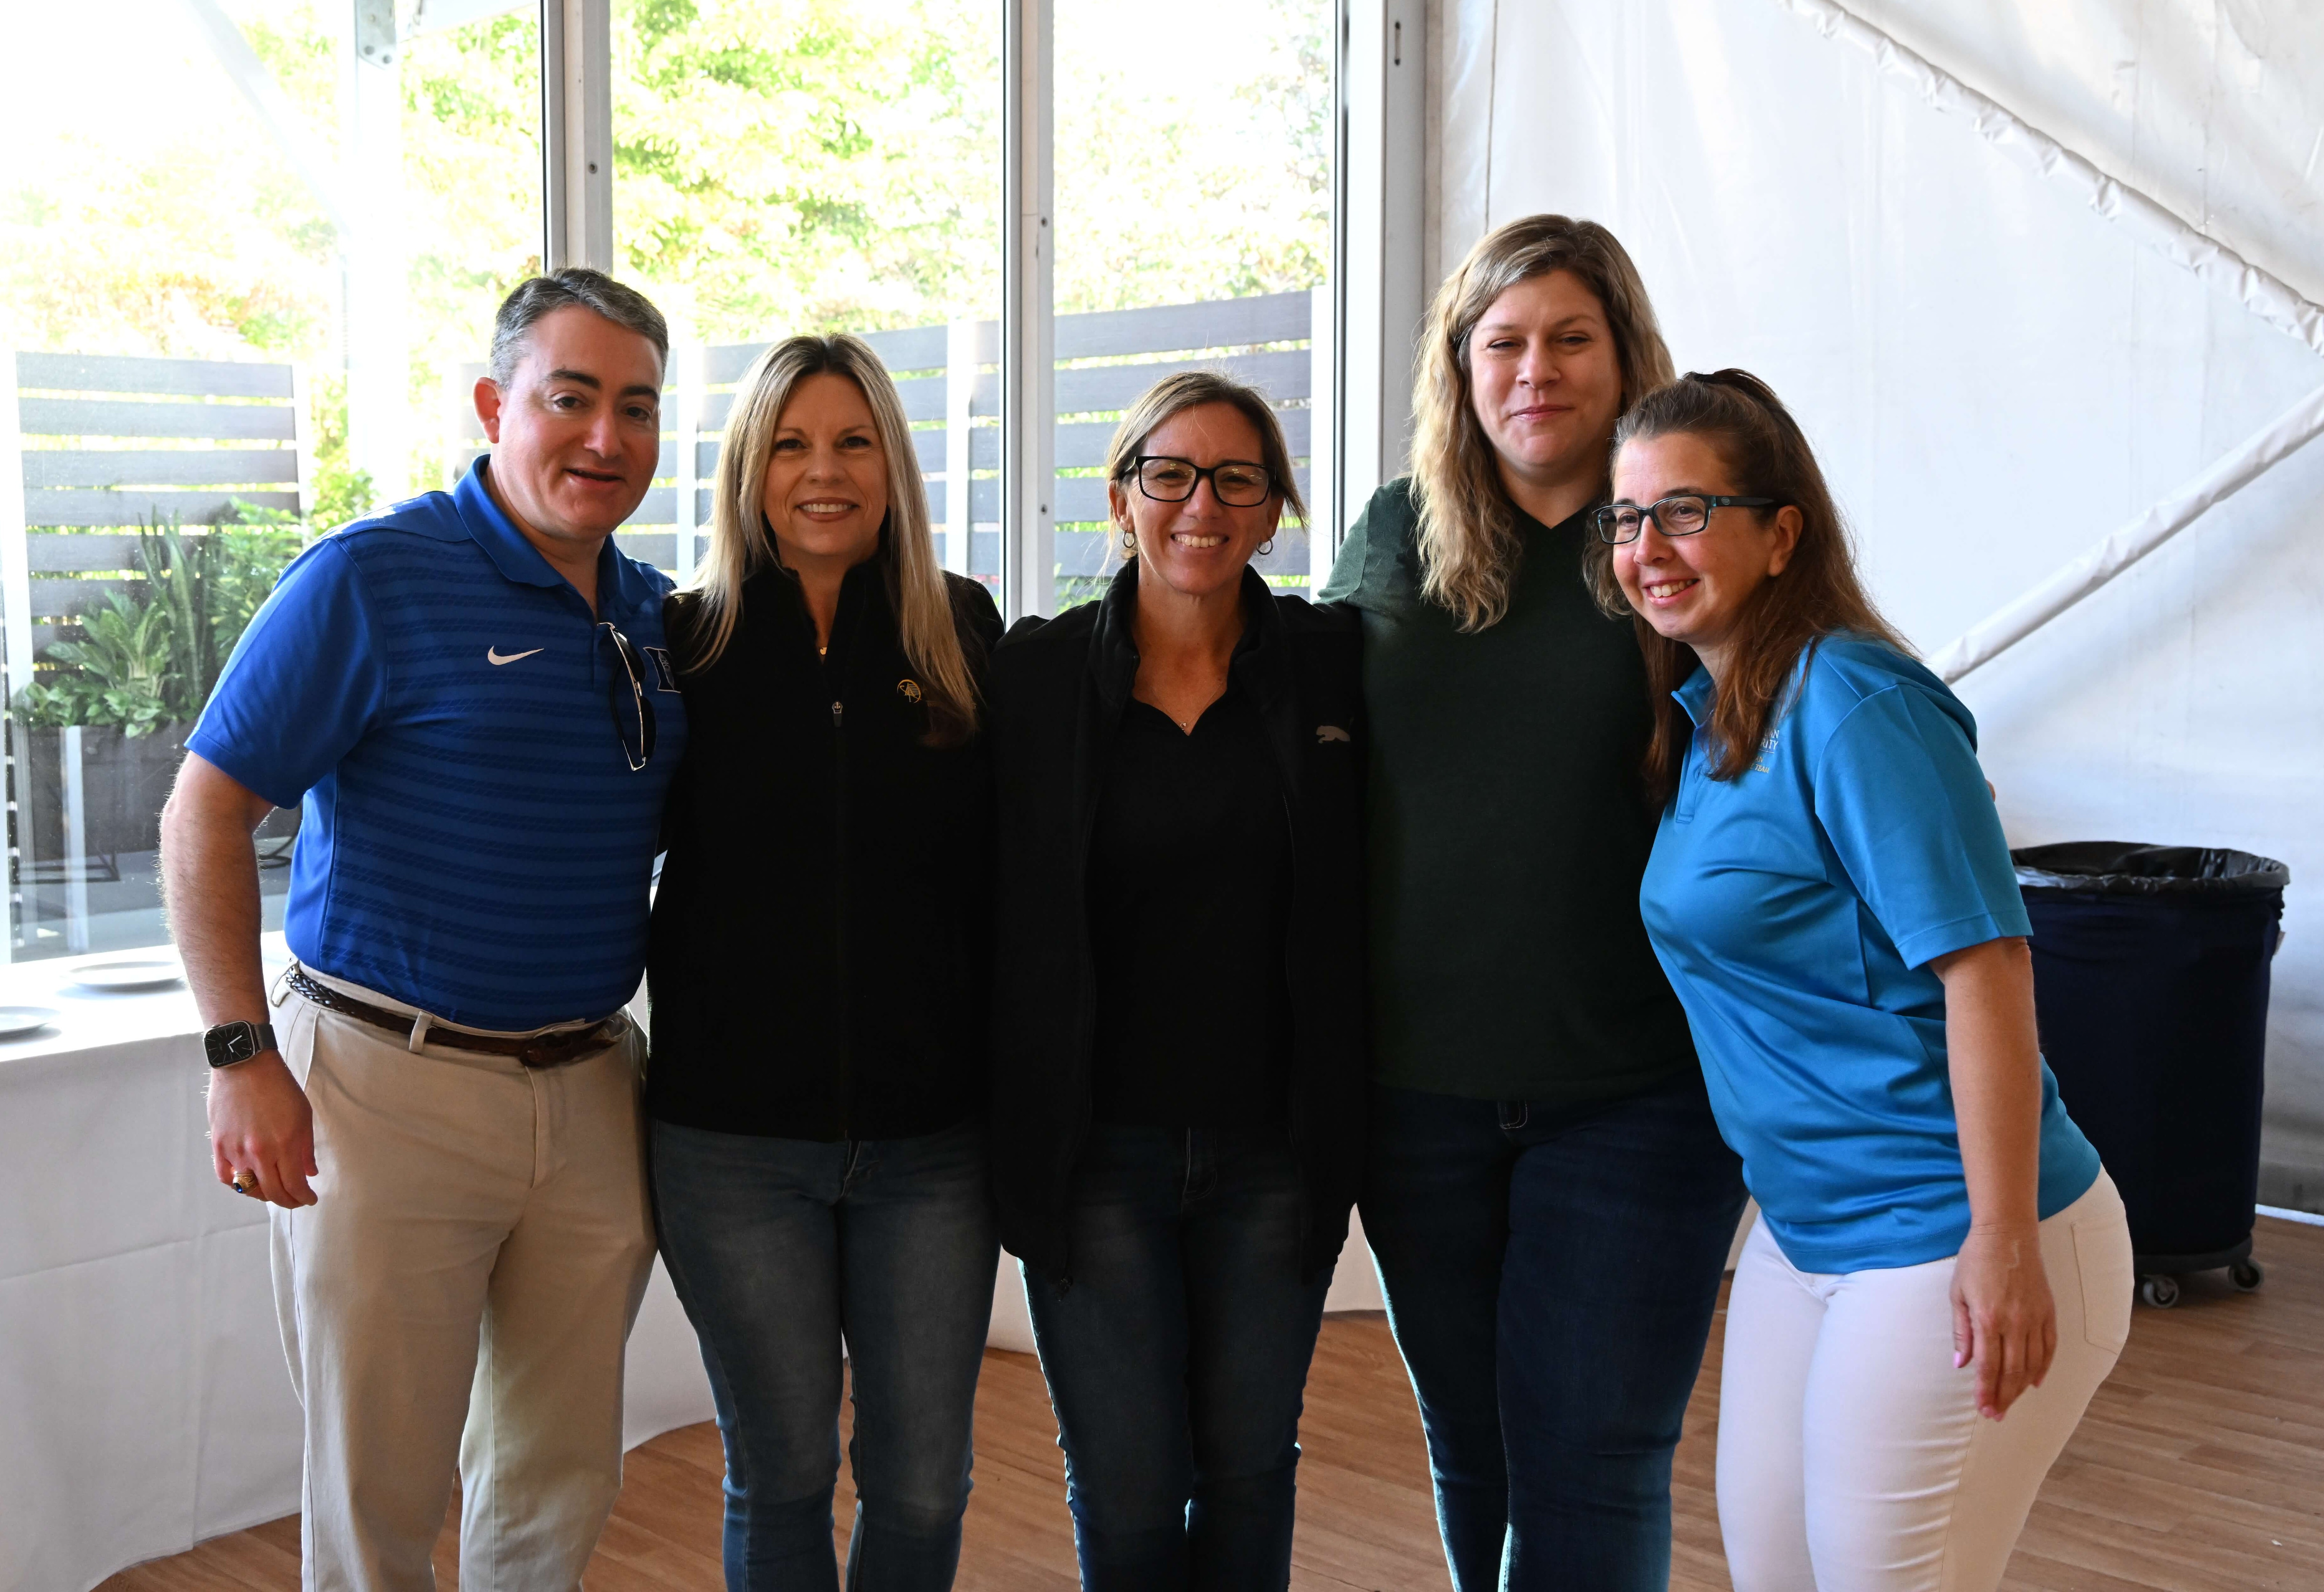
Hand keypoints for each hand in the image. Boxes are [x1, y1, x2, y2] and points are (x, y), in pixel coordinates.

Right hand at [208, 1052, 318, 1207]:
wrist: (245, 1065)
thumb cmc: (278, 1086)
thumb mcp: (303, 1115)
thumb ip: (305, 1148)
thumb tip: (308, 1174)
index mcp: (284, 1144)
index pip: (294, 1185)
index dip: (303, 1198)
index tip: (310, 1199)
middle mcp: (259, 1152)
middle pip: (273, 1192)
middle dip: (288, 1201)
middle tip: (296, 1201)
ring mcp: (236, 1150)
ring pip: (249, 1187)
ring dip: (264, 1194)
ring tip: (275, 1191)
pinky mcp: (218, 1145)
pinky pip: (226, 1176)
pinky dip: (238, 1184)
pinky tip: (249, 1182)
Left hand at [1950, 1222, 2055, 1418]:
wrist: (2007, 1234)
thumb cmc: (1976, 1261)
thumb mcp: (1958, 1294)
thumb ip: (1961, 1331)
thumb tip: (1961, 1364)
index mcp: (1988, 1318)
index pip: (1988, 1366)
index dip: (1986, 1391)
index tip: (1983, 1408)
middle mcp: (2014, 1322)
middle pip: (2012, 1371)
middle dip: (2003, 1397)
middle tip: (1996, 1415)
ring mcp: (2034, 1317)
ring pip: (2032, 1364)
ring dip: (2021, 1388)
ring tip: (2010, 1403)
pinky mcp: (2048, 1311)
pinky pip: (2049, 1347)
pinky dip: (2043, 1368)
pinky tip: (2034, 1382)